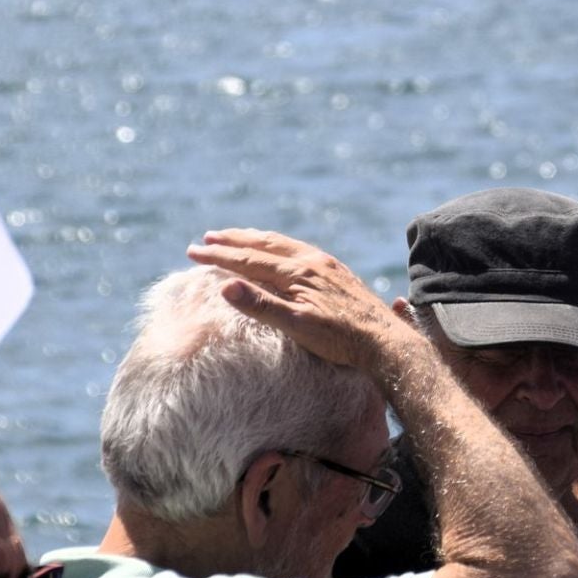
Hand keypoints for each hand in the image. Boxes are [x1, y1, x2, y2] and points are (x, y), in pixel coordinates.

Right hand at [186, 228, 409, 372]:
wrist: (384, 340)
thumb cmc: (340, 339)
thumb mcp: (296, 325)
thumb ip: (261, 305)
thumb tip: (226, 285)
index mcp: (298, 272)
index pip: (248, 260)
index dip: (219, 256)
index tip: (193, 251)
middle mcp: (312, 261)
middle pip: (264, 244)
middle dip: (233, 240)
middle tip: (207, 237)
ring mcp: (326, 264)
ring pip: (283, 243)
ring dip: (256, 239)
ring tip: (237, 237)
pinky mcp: (337, 272)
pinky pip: (299, 249)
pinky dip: (279, 246)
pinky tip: (279, 252)